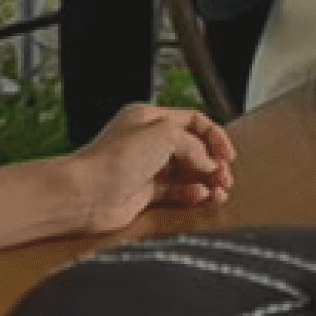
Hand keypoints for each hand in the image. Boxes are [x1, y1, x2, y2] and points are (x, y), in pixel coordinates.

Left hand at [65, 106, 237, 231]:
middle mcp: (147, 141)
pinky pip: (176, 192)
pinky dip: (191, 194)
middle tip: (224, 175)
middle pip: (193, 148)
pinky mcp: (144, 193)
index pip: (193, 121)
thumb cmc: (115, 159)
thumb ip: (194, 145)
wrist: (87, 193)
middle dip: (213, 161)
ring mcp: (146, 168)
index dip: (214, 136)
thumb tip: (208, 162)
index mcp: (149, 118)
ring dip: (207, 180)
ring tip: (219, 190)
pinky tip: (201, 196)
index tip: (228, 154)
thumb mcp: (164, 135)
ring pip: (187, 172)